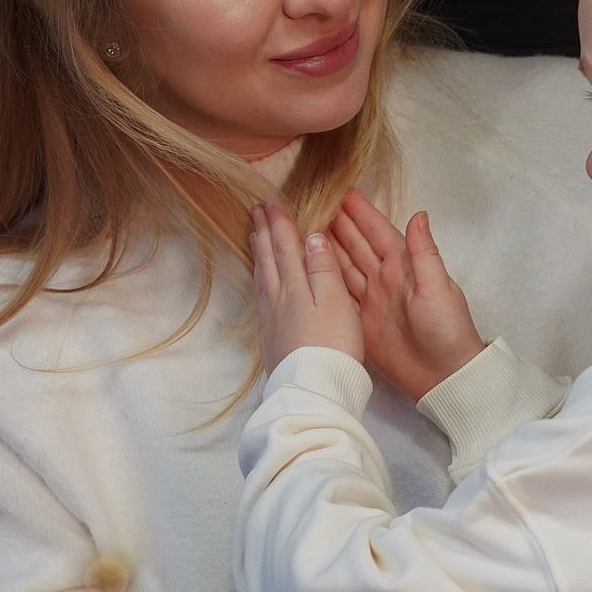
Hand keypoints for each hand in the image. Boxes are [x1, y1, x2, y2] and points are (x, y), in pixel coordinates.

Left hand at [251, 203, 364, 373]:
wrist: (314, 388)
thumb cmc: (332, 344)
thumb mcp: (336, 301)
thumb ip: (323, 268)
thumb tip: (312, 237)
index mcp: (295, 285)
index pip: (286, 247)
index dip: (280, 224)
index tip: (271, 203)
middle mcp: (278, 298)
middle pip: (269, 258)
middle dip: (263, 232)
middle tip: (255, 211)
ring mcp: (271, 318)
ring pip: (262, 276)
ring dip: (259, 253)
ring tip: (255, 236)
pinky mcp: (270, 336)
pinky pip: (261, 294)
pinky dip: (259, 277)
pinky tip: (262, 280)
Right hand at [328, 189, 485, 403]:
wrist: (443, 375)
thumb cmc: (447, 329)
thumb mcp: (438, 288)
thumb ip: (425, 253)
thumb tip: (419, 214)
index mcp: (404, 265)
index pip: (378, 232)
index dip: (361, 212)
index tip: (341, 190)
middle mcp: (384, 277)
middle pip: (355, 244)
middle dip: (335, 223)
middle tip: (310, 202)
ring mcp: (371, 298)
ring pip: (343, 265)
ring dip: (325, 246)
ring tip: (302, 227)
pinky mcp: (360, 320)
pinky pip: (338, 293)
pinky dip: (323, 279)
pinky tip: (307, 266)